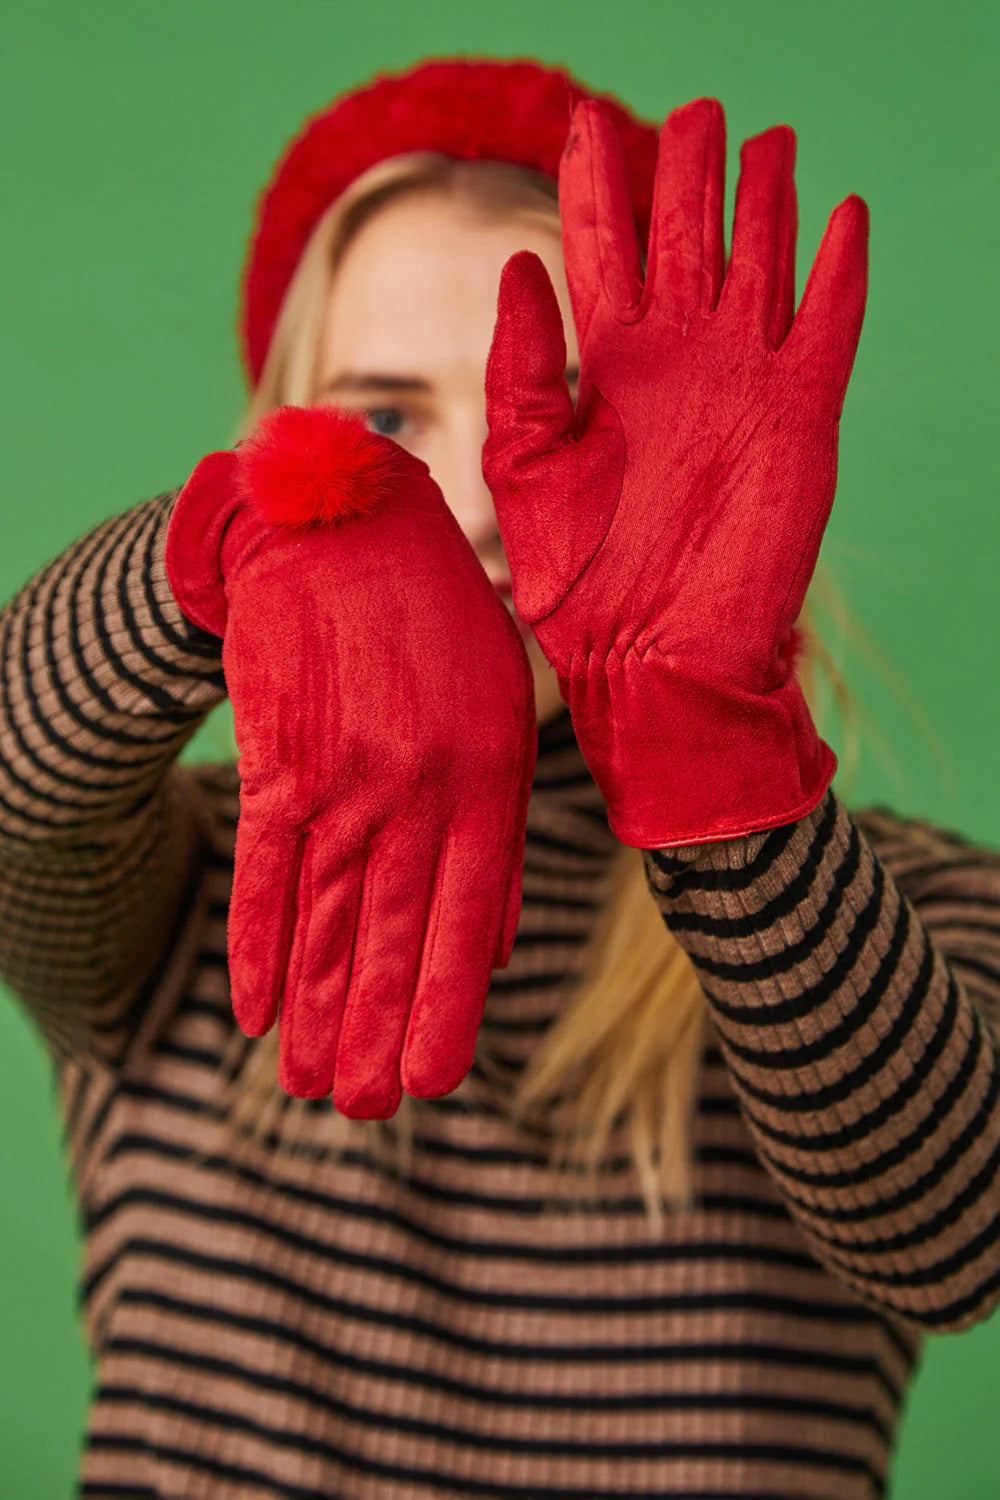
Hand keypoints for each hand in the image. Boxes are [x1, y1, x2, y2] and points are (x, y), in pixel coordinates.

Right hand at [166, 404, 535, 1116]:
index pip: (466, 924)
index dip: (443, 1009)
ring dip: (315, 1010)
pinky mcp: (277, 759)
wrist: (344, 536)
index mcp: (485, 783)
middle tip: (360, 1112)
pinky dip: (256, 941)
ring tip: (306, 1085)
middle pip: (388, 937)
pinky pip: (262, 868)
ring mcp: (340, 776)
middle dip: (373, 1033)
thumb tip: (500, 949)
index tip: (429, 1083)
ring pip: (324, 919)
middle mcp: (415, 790)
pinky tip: (252, 1007)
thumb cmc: (442, 631)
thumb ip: (500, 835)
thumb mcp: (504, 718)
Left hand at [483, 97, 867, 846]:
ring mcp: (743, 385)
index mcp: (606, 373)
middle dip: (688, 174)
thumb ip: (523, 370)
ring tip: (768, 140)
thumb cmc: (579, 587)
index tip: (584, 119)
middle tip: (693, 111)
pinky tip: (844, 217)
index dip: (596, 183)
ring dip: (765, 203)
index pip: (601, 251)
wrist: (655, 665)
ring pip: (761, 266)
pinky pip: (828, 326)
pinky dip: (839, 273)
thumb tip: (519, 267)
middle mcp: (676, 366)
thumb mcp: (526, 469)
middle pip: (687, 241)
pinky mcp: (802, 417)